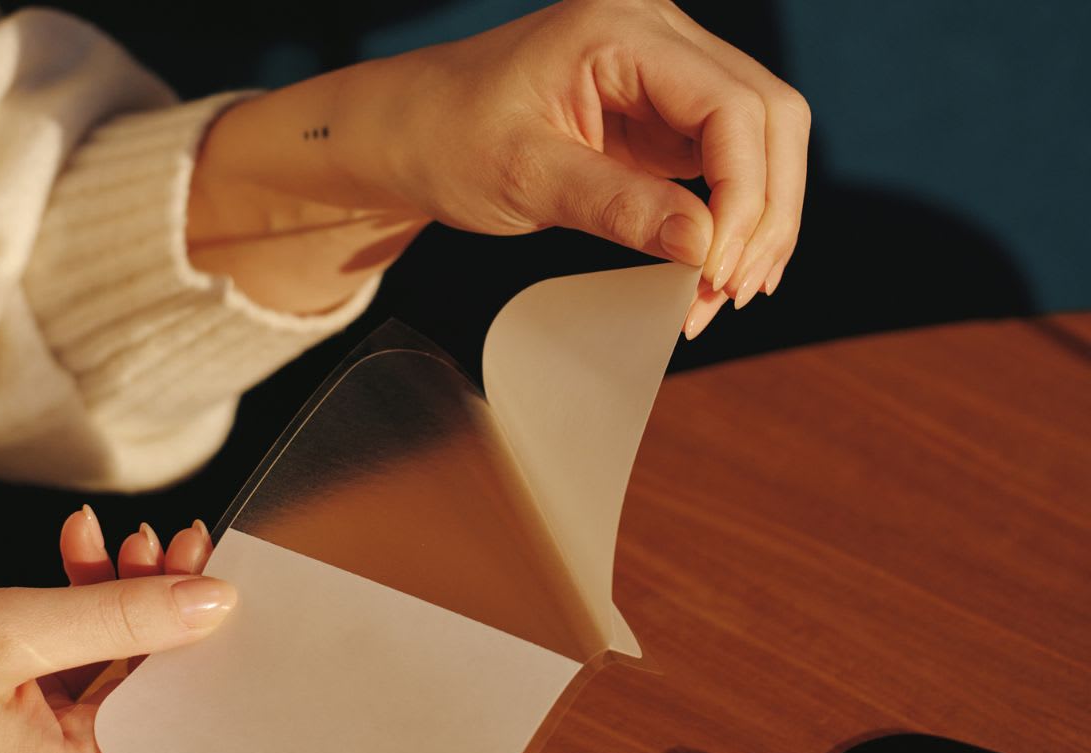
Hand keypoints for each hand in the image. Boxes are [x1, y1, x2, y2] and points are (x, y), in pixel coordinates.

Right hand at [0, 509, 233, 752]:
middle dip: (174, 613)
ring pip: (115, 659)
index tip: (252, 629)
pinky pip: (71, 646)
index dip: (220, 692)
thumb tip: (215, 603)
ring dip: (130, 591)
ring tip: (144, 536)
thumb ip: (118, 619)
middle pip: (152, 692)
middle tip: (192, 550)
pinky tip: (84, 541)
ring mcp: (31, 732)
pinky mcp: (10, 695)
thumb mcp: (5, 633)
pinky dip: (82, 593)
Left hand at [189, 0, 808, 338]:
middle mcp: (660, 37)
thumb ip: (617, 207)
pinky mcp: (662, 115)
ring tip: (723, 296)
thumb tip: (705, 248)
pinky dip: (732, 218)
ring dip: (758, 223)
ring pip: (762, 142)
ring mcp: (667, 74)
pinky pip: (727, 162)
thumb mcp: (523, 176)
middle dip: (766, 212)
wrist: (409, 132)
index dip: (745, 195)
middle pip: (770, 116)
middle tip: (731, 293)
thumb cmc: (446, 137)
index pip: (731, 105)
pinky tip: (716, 268)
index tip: (717, 270)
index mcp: (622, 28)